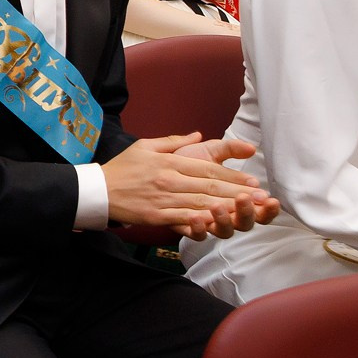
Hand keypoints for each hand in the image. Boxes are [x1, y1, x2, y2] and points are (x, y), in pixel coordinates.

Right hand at [104, 133, 274, 237]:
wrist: (95, 189)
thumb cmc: (121, 168)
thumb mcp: (144, 146)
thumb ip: (173, 141)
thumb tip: (196, 134)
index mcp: (169, 162)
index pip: (207, 169)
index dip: (232, 175)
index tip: (252, 181)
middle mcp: (169, 179)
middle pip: (210, 187)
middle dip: (239, 192)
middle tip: (261, 197)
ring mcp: (163, 198)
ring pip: (201, 203)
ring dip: (228, 208)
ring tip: (249, 210)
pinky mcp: (156, 215)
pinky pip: (182, 219)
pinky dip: (202, 221)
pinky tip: (219, 223)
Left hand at [173, 137, 278, 238]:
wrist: (156, 168)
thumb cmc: (189, 160)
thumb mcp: (210, 151)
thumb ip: (230, 149)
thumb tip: (251, 147)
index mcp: (237, 199)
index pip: (260, 209)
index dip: (267, 207)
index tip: (269, 197)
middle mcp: (226, 214)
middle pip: (245, 223)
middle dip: (247, 212)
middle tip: (244, 198)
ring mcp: (208, 223)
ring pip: (223, 231)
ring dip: (224, 220)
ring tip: (218, 206)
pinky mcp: (187, 227)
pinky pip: (196, 235)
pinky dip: (199, 228)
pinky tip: (196, 217)